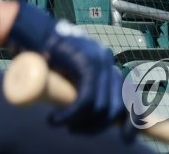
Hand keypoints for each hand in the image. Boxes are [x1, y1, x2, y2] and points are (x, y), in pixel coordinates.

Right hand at [7, 3, 131, 136]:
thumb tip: (94, 115)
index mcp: (108, 66)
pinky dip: (70, 116)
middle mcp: (107, 63)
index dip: (133, 121)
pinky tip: (55, 119)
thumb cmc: (49, 54)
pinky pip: (85, 101)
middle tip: (77, 130)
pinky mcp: (85, 64)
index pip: (131, 96)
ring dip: (83, 125)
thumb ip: (85, 85)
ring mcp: (99, 63)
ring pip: (101, 107)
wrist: (35, 31)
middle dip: (99, 127)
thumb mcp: (73, 71)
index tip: (126, 139)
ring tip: (64, 124)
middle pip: (117, 107)